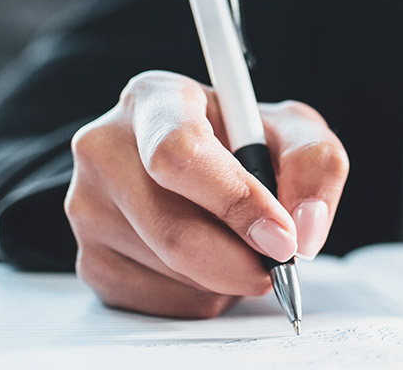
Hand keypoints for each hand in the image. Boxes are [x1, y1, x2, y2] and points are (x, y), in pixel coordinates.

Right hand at [64, 70, 348, 317]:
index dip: (236, 202)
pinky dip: (201, 298)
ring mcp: (88, 208)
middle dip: (240, 260)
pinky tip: (210, 263)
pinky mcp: (90, 260)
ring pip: (170, 272)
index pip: (179, 154)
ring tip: (238, 245)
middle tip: (278, 263)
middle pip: (172, 229)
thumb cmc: (241, 142)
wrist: (196, 166)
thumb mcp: (292, 130)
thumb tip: (303, 229)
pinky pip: (157, 302)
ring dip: (225, 279)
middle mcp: (105, 148)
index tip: (282, 236)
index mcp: (155, 100)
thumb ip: (314, 165)